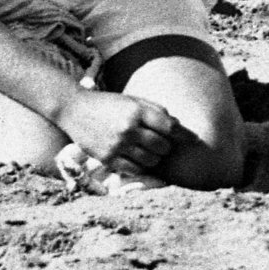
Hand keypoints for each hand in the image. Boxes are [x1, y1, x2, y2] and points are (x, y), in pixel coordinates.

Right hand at [54, 87, 194, 174]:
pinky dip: (140, 166)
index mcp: (137, 110)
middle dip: (166, 146)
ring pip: (150, 160)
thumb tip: (178, 126)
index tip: (193, 140)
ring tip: (150, 151)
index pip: (170, 127)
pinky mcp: (107, 158)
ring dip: (155, 158)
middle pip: (163, 146)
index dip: (184, 135)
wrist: (74, 109)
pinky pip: (134, 169)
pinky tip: (137, 158)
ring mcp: (117, 144)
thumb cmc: (108, 103)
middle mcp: (128, 128)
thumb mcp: (132, 100)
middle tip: (162, 144)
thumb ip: (155, 110)